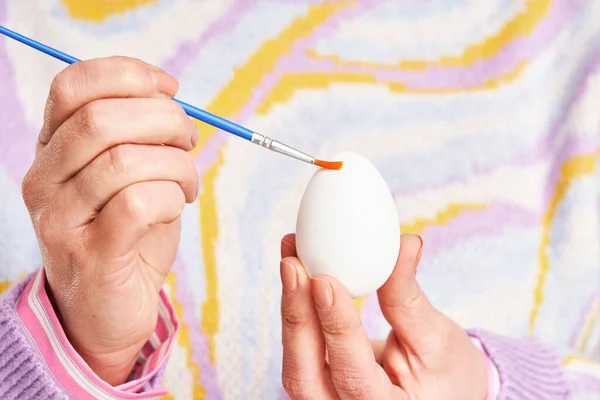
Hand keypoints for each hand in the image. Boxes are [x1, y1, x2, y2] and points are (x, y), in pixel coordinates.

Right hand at [21, 57, 197, 384]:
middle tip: (188, 141)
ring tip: (188, 183)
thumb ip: (138, 133)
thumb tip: (167, 94)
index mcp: (53, 148)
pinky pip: (137, 204)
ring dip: (176, 164)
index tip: (170, 89)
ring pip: (124, 161)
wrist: (107, 307)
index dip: (128, 74)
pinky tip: (178, 206)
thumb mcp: (129, 173)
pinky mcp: (90, 255)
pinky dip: (172, 197)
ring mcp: (61, 219)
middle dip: (164, 120)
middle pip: (101, 119)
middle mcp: (45, 179)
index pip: (72, 86)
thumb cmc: (128, 232)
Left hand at [279, 234, 487, 398]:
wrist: (439, 391)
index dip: (336, 328)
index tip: (325, 281)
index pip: (354, 376)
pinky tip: (296, 273)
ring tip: (290, 258)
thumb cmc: (445, 373)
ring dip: (291, 309)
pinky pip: (298, 351)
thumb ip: (409, 296)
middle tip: (293, 264)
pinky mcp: (317, 383)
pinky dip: (296, 311)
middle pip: (305, 377)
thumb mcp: (436, 338)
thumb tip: (404, 244)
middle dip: (297, 317)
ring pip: (295, 364)